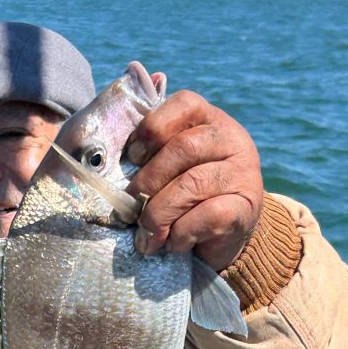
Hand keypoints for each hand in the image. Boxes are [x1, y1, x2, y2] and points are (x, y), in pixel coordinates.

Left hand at [125, 90, 263, 270]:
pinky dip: (181, 233)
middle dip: (147, 182)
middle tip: (128, 210)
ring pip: (192, 184)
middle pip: (183, 148)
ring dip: (159, 215)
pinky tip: (173, 243)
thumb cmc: (184, 196)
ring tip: (146, 236)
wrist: (224, 235)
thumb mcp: (167, 166)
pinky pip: (209, 215)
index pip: (184, 104)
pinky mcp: (246, 207)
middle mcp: (231, 139)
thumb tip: (101, 152)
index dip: (152, 129)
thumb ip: (147, 151)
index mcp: (208, 119)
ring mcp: (243, 172)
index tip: (132, 158)